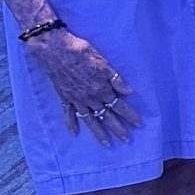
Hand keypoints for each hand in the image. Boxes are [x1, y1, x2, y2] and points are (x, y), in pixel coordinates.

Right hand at [29, 29, 141, 145]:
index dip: (130, 115)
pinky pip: (68, 114)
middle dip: (118, 129)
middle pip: (107, 116)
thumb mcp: (104, 63)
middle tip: (127, 140)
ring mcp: (76, 99)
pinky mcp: (64, 97)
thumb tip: (130, 92)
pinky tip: (74, 133)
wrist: (55, 51)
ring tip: (107, 144)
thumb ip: (116, 79)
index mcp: (102, 89)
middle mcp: (90, 98)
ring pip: (90, 120)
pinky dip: (71, 124)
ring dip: (99, 132)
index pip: (120, 106)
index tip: (139, 124)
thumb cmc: (82, 53)